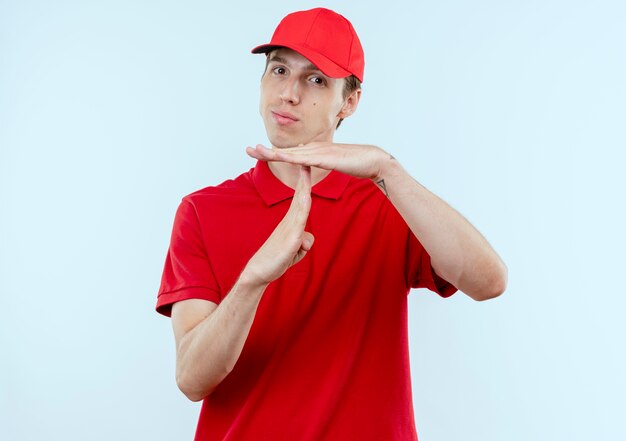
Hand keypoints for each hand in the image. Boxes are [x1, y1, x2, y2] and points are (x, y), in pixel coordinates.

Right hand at [244, 166, 314, 285]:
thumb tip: (308, 238)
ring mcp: (289, 229)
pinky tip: (305, 199)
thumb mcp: (295, 251)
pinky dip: (303, 210)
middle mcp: (290, 222)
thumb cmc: (276, 260)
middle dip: (304, 176)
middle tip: (305, 156)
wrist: (259, 272)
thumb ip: (303, 242)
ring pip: (300, 205)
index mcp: (291, 222)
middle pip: (300, 195)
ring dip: (304, 186)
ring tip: (306, 168)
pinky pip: (299, 223)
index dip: (305, 182)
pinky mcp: (290, 240)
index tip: (307, 166)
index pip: (301, 198)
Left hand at [246, 142, 392, 180]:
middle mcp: (314, 149)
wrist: (374, 160)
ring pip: (291, 153)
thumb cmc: (356, 163)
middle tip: (247, 149)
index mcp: (315, 151)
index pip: (290, 153)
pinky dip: (290, 157)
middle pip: (286, 150)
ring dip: (272, 152)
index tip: (257, 153)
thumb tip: (308, 159)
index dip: (273, 152)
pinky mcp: (325, 158)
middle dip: (265, 150)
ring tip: (255, 151)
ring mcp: (319, 152)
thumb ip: (320, 161)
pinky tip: (278, 156)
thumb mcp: (333, 163)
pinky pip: (304, 159)